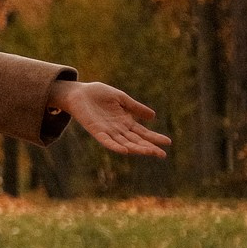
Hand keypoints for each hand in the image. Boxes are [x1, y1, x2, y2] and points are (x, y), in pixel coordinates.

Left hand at [49, 79, 170, 157]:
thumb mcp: (121, 98)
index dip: (154, 138)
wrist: (79, 92)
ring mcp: (107, 131)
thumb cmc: (99, 94)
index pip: (142, 133)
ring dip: (136, 149)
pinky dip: (115, 146)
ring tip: (149, 152)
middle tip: (162, 155)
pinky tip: (125, 150)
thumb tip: (153, 116)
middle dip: (149, 147)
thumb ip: (135, 107)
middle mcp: (118, 129)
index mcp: (125, 122)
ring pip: (125, 143)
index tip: (168, 142)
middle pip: (136, 141)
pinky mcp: (96, 130)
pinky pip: (107, 141)